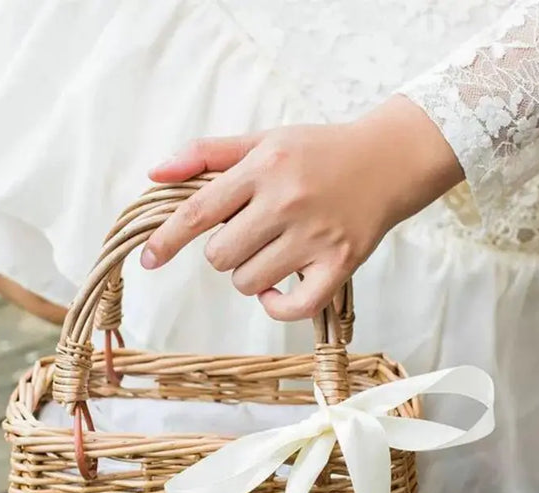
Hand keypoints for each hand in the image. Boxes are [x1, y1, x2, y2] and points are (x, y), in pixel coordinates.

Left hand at [142, 95, 463, 321]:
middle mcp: (287, 201)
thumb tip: (155, 174)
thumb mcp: (263, 139)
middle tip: (250, 237)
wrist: (390, 160)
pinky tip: (282, 289)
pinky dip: (278, 306)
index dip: (166, 240)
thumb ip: (207, 155)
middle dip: (224, 254)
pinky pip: (291, 307)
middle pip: (220, 257)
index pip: (198, 212)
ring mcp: (315, 236)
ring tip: (273, 254)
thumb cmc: (319, 152)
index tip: (148, 260)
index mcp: (263, 167)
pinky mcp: (340, 264)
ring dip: (251, 277)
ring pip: (248, 283)